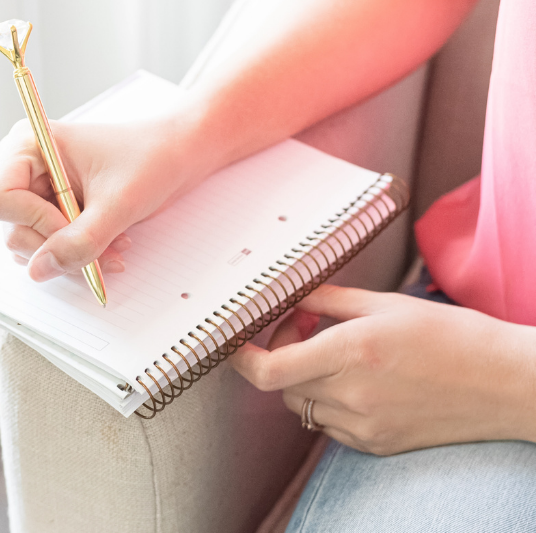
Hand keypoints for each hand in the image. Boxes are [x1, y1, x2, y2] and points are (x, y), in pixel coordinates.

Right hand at [0, 117, 211, 281]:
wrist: (178, 156)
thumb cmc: (151, 158)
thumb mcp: (117, 204)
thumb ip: (78, 241)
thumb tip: (39, 270)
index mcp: (28, 146)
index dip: (32, 222)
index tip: (72, 225)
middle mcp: (24, 168)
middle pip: (12, 229)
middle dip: (60, 246)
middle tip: (102, 249)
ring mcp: (37, 193)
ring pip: (32, 246)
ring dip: (73, 255)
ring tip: (113, 245)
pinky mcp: (53, 211)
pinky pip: (51, 249)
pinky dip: (79, 255)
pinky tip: (110, 245)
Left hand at [231, 285, 535, 454]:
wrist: (505, 384)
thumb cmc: (453, 336)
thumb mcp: (387, 304)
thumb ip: (329, 302)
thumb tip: (291, 298)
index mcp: (352, 351)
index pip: (269, 370)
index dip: (242, 359)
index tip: (237, 343)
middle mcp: (352, 394)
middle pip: (281, 384)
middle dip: (281, 355)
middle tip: (306, 328)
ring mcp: (363, 425)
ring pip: (303, 405)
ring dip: (305, 379)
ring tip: (340, 355)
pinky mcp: (375, 445)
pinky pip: (329, 424)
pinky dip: (329, 402)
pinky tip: (361, 382)